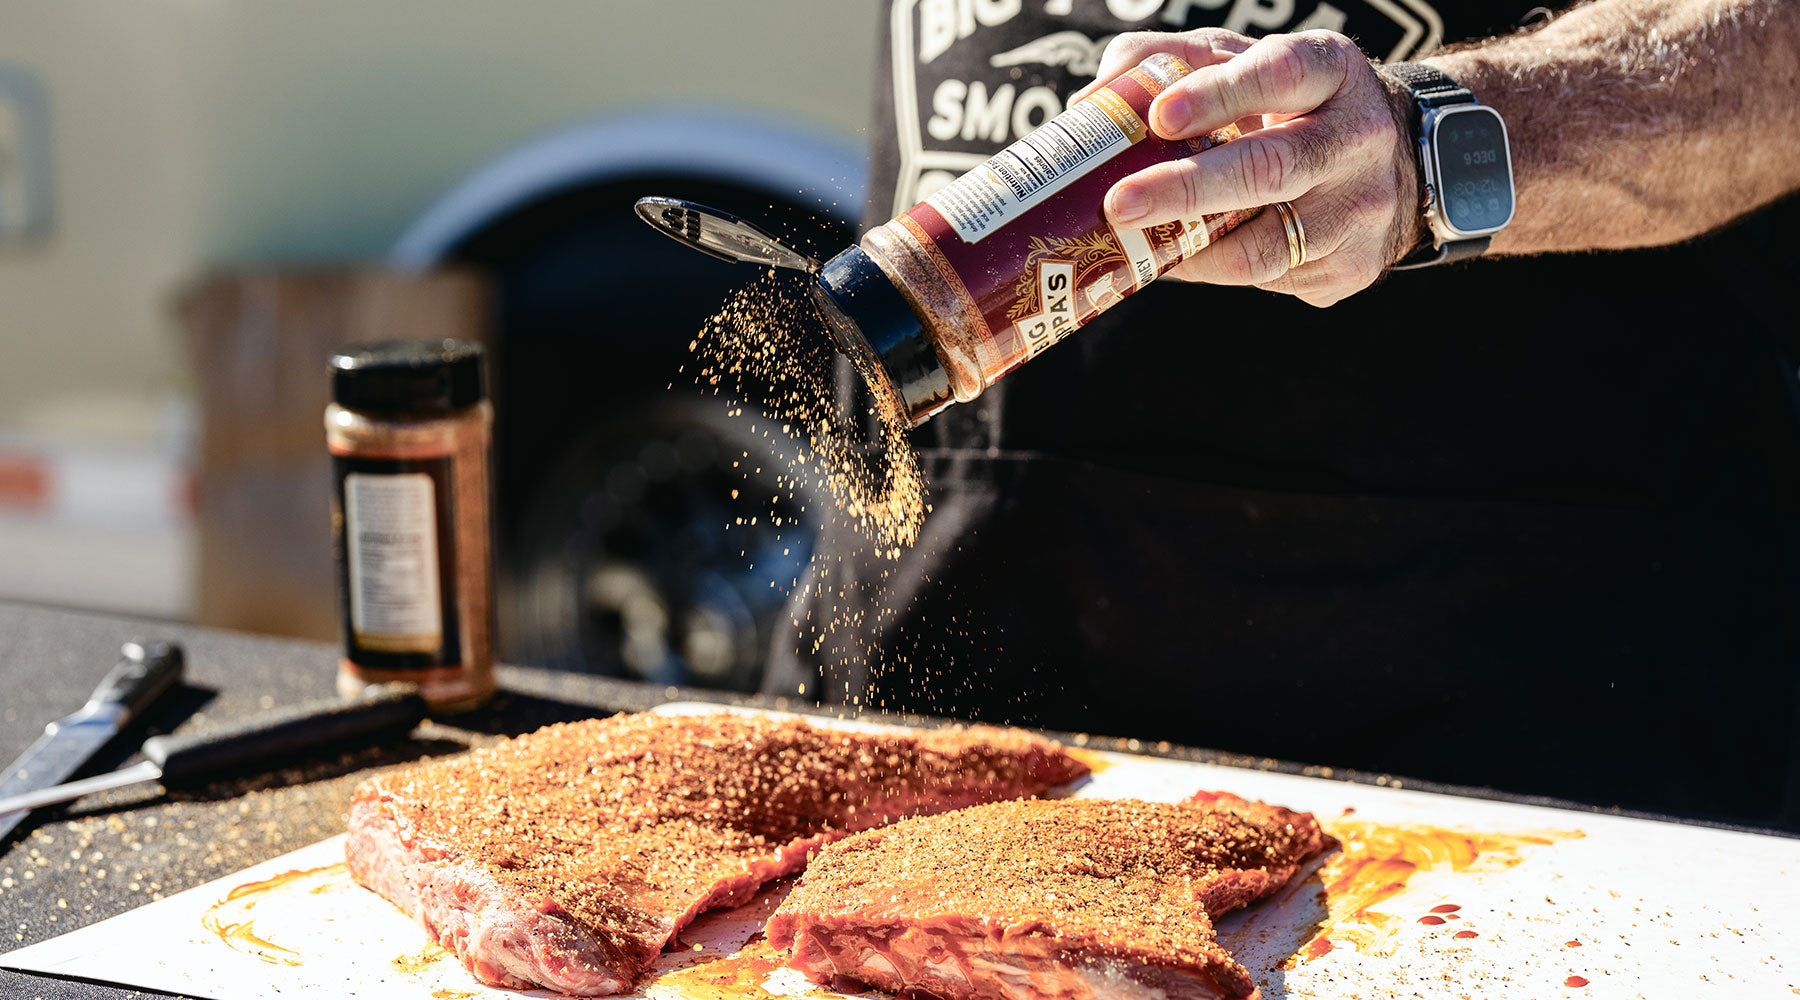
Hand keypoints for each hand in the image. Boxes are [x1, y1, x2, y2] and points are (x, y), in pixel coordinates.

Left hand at [1076, 29, 1422, 307]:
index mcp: (1331, 72)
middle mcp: (1357, 140)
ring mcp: (1360, 211)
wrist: (1391, 164)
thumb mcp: (1245, 61)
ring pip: (1263, 248)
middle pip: (1269, 170)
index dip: (1218, 96)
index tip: (1160, 116)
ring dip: (1190, 251)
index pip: (1279, 75)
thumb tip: (1091, 102)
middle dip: (1186, 189)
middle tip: (1121, 204)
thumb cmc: (1289, 107)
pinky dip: (1215, 272)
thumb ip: (1171, 62)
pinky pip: (1268, 282)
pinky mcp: (1350, 268)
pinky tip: (1187, 258)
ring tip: (1139, 243)